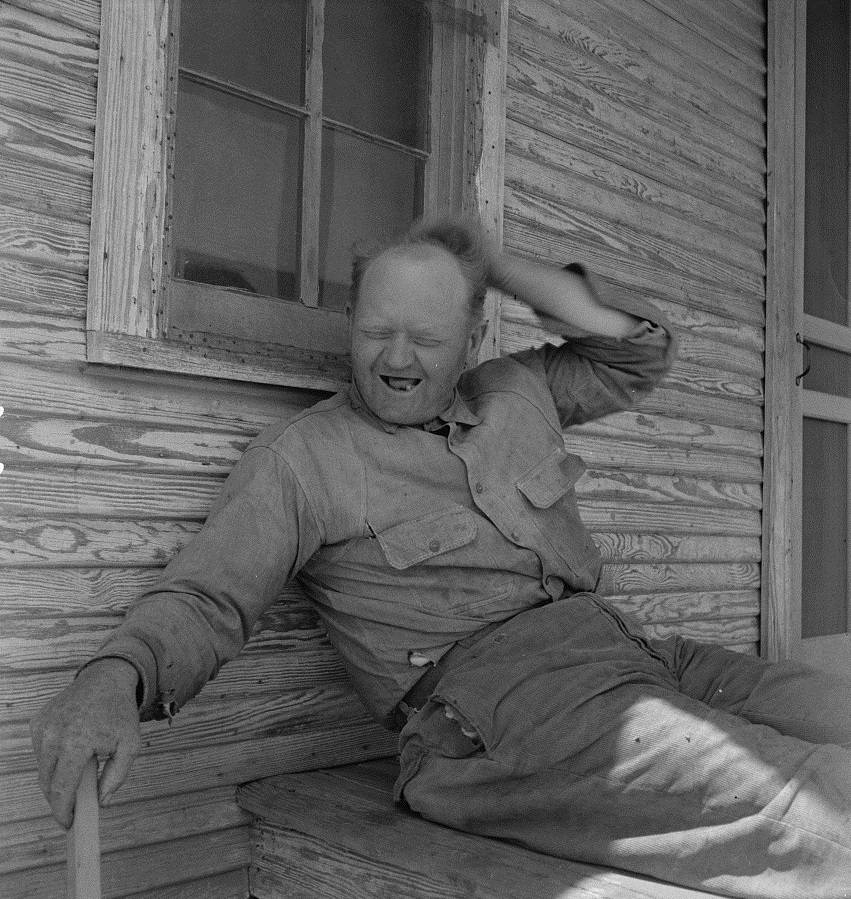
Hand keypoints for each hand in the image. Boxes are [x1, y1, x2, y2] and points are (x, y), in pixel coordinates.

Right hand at [30, 657, 141, 828]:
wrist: (105, 679)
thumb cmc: (119, 713)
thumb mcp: (130, 744)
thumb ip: (117, 776)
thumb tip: (101, 802)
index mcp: (76, 742)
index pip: (61, 788)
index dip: (63, 811)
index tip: (68, 824)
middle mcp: (53, 735)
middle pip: (48, 783)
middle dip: (60, 798)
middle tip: (76, 804)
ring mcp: (42, 727)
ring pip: (43, 769)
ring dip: (57, 776)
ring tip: (80, 768)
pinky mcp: (37, 722)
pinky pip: (40, 752)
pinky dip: (52, 758)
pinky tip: (71, 748)